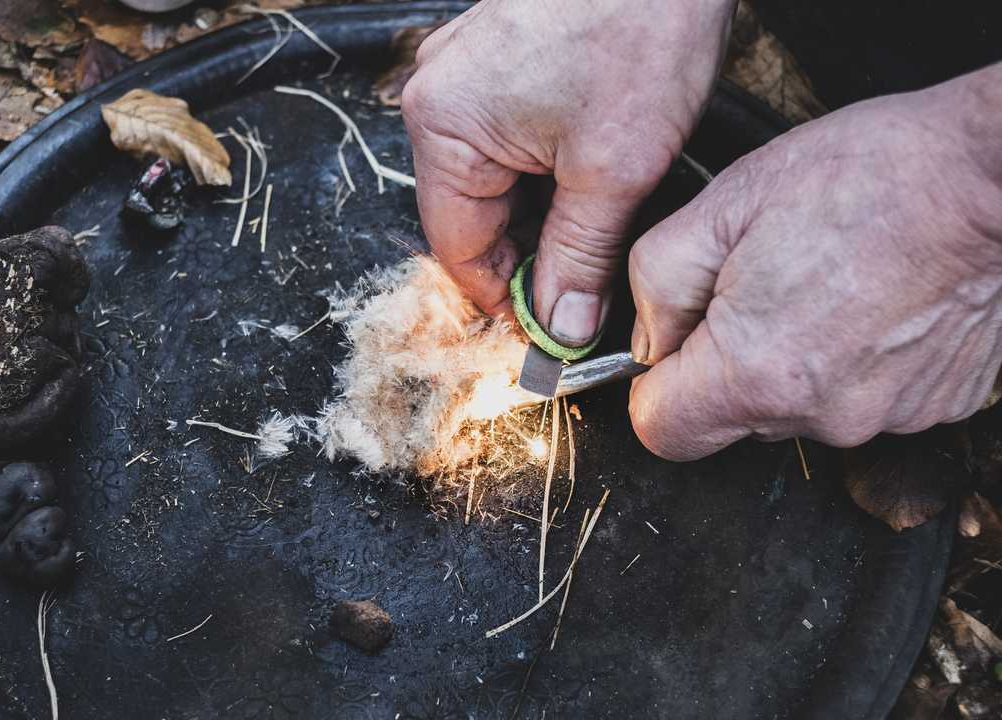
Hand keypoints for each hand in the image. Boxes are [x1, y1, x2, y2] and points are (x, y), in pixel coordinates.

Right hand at [402, 0, 735, 344]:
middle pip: (472, 215)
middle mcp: (438, 97)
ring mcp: (467, 73)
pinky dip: (547, 172)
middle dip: (528, 255)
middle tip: (585, 289)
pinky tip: (591, 181)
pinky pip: (509, 141)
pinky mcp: (500, 60)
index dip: (504, 298)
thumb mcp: (613, 169)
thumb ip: (579, 258)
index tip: (549, 330)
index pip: (458, 247)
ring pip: (495, 181)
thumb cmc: (640, 24)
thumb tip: (561, 327)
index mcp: (443, 126)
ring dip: (543, 214)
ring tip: (598, 225)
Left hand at [628, 65, 1001, 459]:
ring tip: (825, 283)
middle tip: (758, 286)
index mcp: (756, 374)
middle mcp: (823, 415)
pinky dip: (852, 359)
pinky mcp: (934, 406)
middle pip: (731, 420)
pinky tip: (872, 301)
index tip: (674, 344)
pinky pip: (861, 395)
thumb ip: (656, 284)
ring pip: (797, 407)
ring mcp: (886, 418)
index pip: (661, 431)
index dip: (654, 386)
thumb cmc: (867, 176)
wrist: (992, 174)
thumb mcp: (723, 205)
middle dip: (724, 363)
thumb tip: (649, 338)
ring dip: (792, 359)